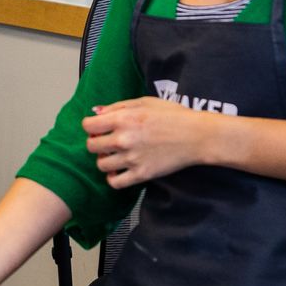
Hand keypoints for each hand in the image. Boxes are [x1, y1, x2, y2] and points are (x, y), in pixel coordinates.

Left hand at [82, 96, 216, 188]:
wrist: (196, 136)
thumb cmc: (173, 116)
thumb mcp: (145, 102)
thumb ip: (117, 107)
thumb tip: (95, 112)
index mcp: (123, 119)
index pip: (88, 126)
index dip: (92, 126)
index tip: (99, 128)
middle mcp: (123, 139)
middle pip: (91, 146)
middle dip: (97, 143)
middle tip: (107, 142)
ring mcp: (131, 158)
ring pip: (101, 165)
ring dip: (105, 160)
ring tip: (116, 156)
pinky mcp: (141, 174)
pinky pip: (114, 182)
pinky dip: (113, 178)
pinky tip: (120, 170)